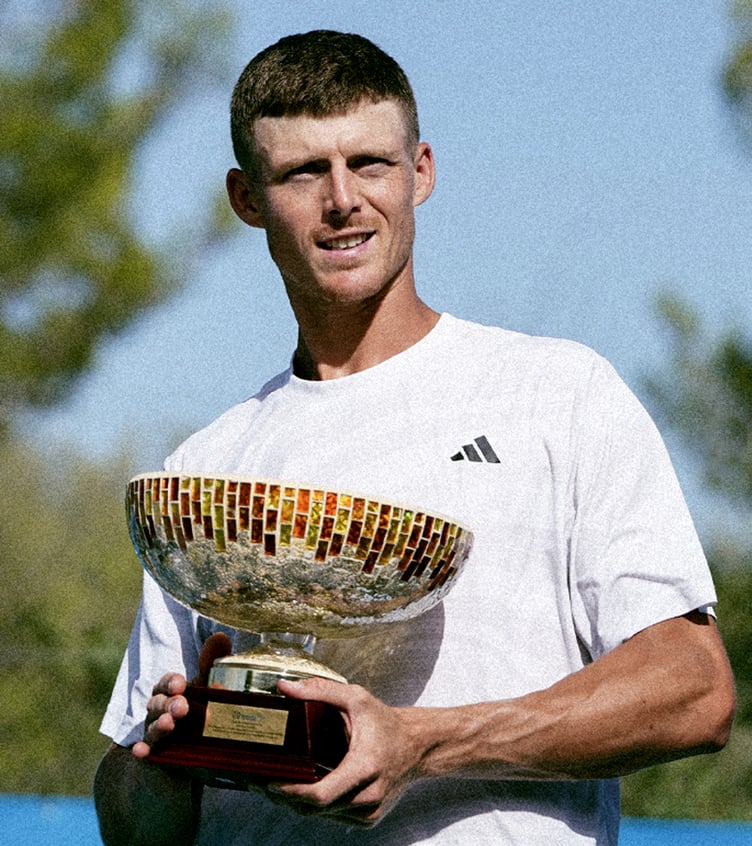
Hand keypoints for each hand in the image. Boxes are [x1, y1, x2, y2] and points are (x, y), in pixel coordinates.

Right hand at [132, 632, 231, 758]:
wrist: (192, 749)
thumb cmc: (197, 709)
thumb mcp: (206, 686)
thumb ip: (211, 663)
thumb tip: (220, 637)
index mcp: (170, 692)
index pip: (166, 684)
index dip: (170, 682)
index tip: (180, 683)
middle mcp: (159, 711)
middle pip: (158, 705)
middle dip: (169, 704)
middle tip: (182, 705)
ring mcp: (156, 734)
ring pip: (153, 727)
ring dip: (159, 725)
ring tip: (170, 724)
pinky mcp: (157, 756)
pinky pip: (146, 753)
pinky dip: (142, 751)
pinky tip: (140, 751)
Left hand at [270, 678, 424, 826]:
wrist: (417, 746)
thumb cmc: (386, 723)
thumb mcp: (356, 698)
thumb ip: (321, 690)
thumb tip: (285, 688)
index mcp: (364, 768)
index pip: (320, 795)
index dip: (290, 794)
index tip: (268, 783)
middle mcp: (368, 797)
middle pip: (315, 810)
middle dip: (285, 798)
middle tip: (261, 782)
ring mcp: (369, 813)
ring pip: (322, 818)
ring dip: (298, 804)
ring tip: (277, 785)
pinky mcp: (368, 820)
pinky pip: (333, 818)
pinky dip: (316, 807)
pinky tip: (303, 791)